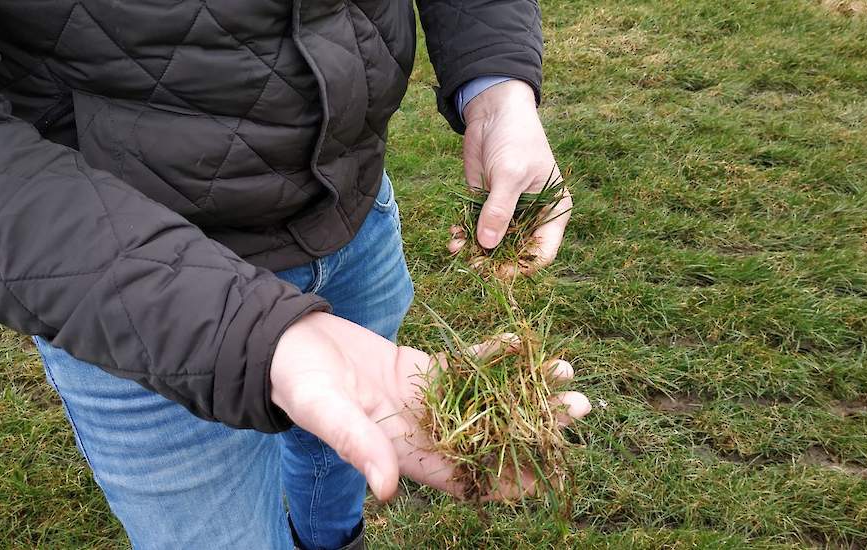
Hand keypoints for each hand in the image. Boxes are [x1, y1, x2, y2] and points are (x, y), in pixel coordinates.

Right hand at [270, 312, 590, 500]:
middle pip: (490, 436)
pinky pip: (466, 365)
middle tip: (579, 410)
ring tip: (567, 376)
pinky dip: (495, 355)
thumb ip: (357, 446)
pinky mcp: (422, 367)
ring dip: (526, 389)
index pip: (465, 477)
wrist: (287, 345)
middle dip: (535, 426)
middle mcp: (423, 430)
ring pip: (487, 399)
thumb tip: (386, 489)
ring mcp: (426, 399)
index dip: (506, 480)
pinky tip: (525, 344)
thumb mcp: (326, 413)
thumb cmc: (299, 384)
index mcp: (404, 454)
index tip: (548, 474)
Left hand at [450, 80, 572, 275]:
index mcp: (553, 211)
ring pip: (493, 242)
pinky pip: (476, 227)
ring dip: (475, 250)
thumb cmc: (515, 138)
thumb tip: (488, 245)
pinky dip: (465, 235)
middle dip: (495, 260)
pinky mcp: (486, 203)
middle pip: (516, 251)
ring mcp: (508, 211)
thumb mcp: (509, 174)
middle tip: (474, 266)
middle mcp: (532, 216)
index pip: (543, 251)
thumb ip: (499, 210)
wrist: (493, 111)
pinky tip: (453, 239)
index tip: (501, 271)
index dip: (523, 265)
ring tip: (457, 250)